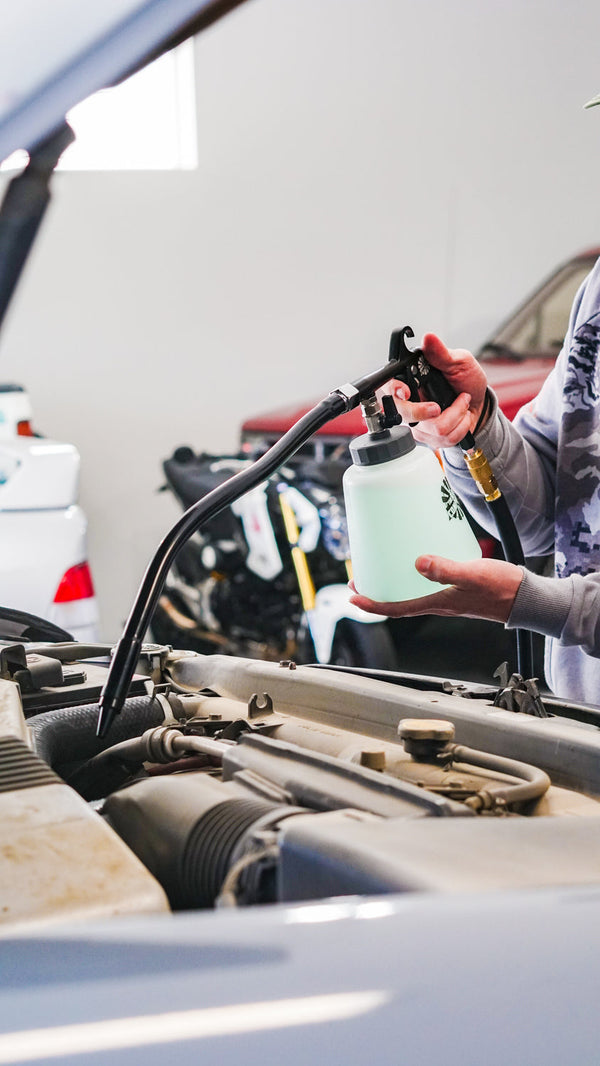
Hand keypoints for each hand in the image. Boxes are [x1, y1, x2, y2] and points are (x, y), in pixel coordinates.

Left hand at [349, 555, 523, 623]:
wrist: (528, 598)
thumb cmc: (503, 588)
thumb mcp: (473, 574)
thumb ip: (446, 569)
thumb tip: (417, 563)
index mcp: (438, 603)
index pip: (397, 609)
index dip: (372, 605)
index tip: (353, 598)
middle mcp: (439, 604)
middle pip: (399, 603)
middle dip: (376, 594)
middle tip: (358, 582)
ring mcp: (448, 598)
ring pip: (412, 595)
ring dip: (392, 586)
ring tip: (380, 571)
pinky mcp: (457, 590)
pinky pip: (427, 586)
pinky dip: (414, 578)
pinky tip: (418, 562)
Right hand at [384, 333, 488, 448]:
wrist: (479, 403)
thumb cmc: (466, 380)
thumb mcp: (458, 361)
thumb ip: (441, 353)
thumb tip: (428, 338)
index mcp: (410, 381)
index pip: (389, 388)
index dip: (394, 392)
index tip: (406, 392)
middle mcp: (410, 403)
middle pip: (404, 415)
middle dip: (426, 411)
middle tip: (439, 405)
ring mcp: (418, 424)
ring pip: (432, 428)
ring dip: (456, 415)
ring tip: (461, 403)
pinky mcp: (430, 437)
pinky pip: (444, 438)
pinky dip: (460, 426)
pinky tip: (461, 417)